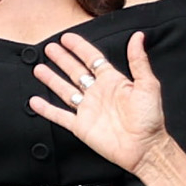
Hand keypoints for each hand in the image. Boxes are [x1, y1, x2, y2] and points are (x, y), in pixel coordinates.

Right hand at [29, 30, 166, 169]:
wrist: (144, 147)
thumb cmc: (150, 119)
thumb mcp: (148, 85)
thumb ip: (138, 61)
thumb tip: (138, 38)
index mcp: (113, 81)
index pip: (92, 59)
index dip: (79, 48)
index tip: (67, 39)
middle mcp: (98, 93)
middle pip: (75, 71)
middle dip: (62, 59)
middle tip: (50, 48)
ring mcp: (88, 110)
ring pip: (65, 90)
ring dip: (52, 79)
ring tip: (39, 68)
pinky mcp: (81, 126)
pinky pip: (60, 115)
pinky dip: (46, 109)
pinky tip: (36, 102)